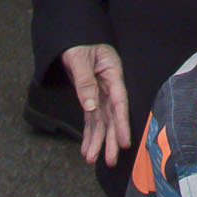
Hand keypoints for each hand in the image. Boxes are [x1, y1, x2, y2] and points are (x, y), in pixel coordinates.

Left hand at [63, 44, 134, 166]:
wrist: (72, 36)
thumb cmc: (79, 42)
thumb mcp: (80, 58)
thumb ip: (85, 81)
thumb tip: (91, 106)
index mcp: (112, 74)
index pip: (119, 102)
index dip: (122, 123)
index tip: (123, 142)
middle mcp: (109, 86)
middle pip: (112, 117)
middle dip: (110, 140)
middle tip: (109, 160)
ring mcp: (101, 92)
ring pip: (101, 121)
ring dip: (97, 141)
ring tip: (92, 159)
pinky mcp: (91, 97)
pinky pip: (91, 118)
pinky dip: (88, 133)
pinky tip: (86, 148)